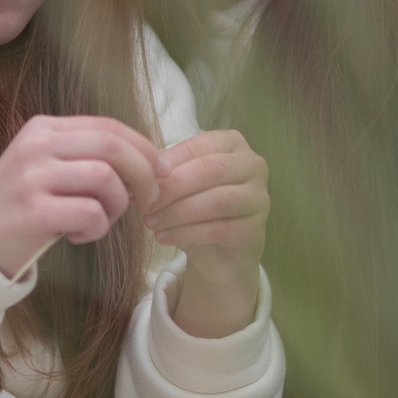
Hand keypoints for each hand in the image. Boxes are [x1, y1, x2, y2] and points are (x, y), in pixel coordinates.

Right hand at [0, 114, 163, 277]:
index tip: (161, 171)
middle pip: (113, 146)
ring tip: (98, 221)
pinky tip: (77, 235)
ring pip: (106, 179)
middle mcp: (37, 146)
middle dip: (144, 174)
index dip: (144, 148)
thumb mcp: (46, 167)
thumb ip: (87, 156)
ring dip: (117, 206)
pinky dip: (96, 229)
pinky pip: (91, 213)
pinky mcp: (33, 212)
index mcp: (43, 128)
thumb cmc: (21, 207)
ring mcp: (32, 177)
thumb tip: (151, 162)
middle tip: (149, 200)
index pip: (108, 126)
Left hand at [146, 129, 268, 337]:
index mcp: (233, 144)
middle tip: (144, 203)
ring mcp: (259, 198)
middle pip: (210, 171)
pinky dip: (185, 232)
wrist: (217, 254)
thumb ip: (165, 173)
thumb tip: (139, 174)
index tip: (141, 177)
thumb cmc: (195, 208)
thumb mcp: (179, 185)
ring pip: (216, 201)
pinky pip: (218, 228)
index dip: (168, 162)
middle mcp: (254, 166)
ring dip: (176, 212)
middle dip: (172, 187)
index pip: (198, 146)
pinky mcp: (255, 230)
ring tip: (150, 222)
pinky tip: (163, 237)